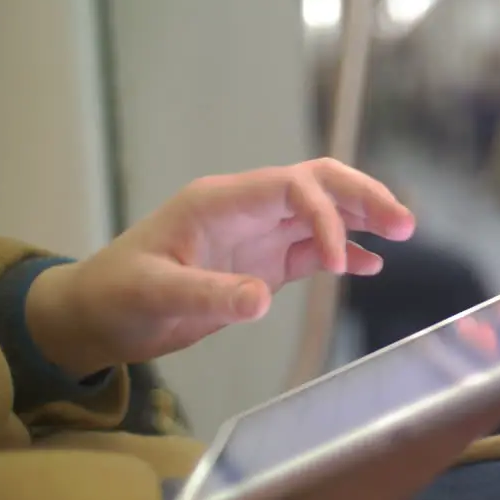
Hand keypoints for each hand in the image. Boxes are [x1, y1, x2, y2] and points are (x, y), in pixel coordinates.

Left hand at [27, 159, 414, 374]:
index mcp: (220, 202)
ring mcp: (255, 236)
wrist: (97, 315)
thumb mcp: (153, 294)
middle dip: (361, 197)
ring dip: (361, 219)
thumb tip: (262, 299)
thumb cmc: (115, 295)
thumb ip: (209, 295)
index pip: (291, 187)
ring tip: (402, 233)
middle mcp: (245, 210)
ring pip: (321, 212)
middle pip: (317, 184)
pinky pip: (310, 250)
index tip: (335, 264)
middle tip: (403, 222)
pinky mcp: (260, 264)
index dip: (324, 216)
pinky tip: (370, 265)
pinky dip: (342, 253)